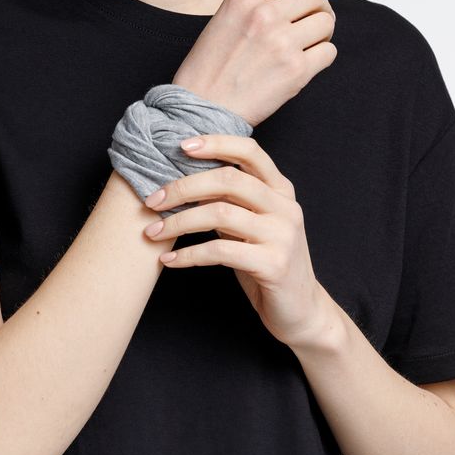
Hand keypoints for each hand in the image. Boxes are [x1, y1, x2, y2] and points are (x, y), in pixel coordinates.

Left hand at [142, 133, 328, 350]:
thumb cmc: (266, 262)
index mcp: (281, 189)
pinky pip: (220, 251)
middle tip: (152, 200)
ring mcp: (282, 235)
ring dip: (178, 222)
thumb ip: (230, 201)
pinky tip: (168, 260)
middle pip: (228, 180)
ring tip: (152, 232)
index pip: (249, 151)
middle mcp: (285, 206)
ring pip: (219, 214)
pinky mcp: (274, 265)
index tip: (181, 146)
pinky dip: (188, 254)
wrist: (302, 311)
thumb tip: (182, 183)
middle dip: (183, 187)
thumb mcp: (252, 225)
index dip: (216, 143)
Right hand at [173, 0, 340, 127]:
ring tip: (304, 46)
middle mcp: (264, 14)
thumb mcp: (227, 16)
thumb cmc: (211, 66)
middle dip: (320, 8)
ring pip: (326, 23)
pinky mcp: (295, 70)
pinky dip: (321, 56)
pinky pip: (329, 52)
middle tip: (313, 23)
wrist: (201, 106)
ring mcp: (281, 42)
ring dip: (322, 33)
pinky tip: (302, 64)